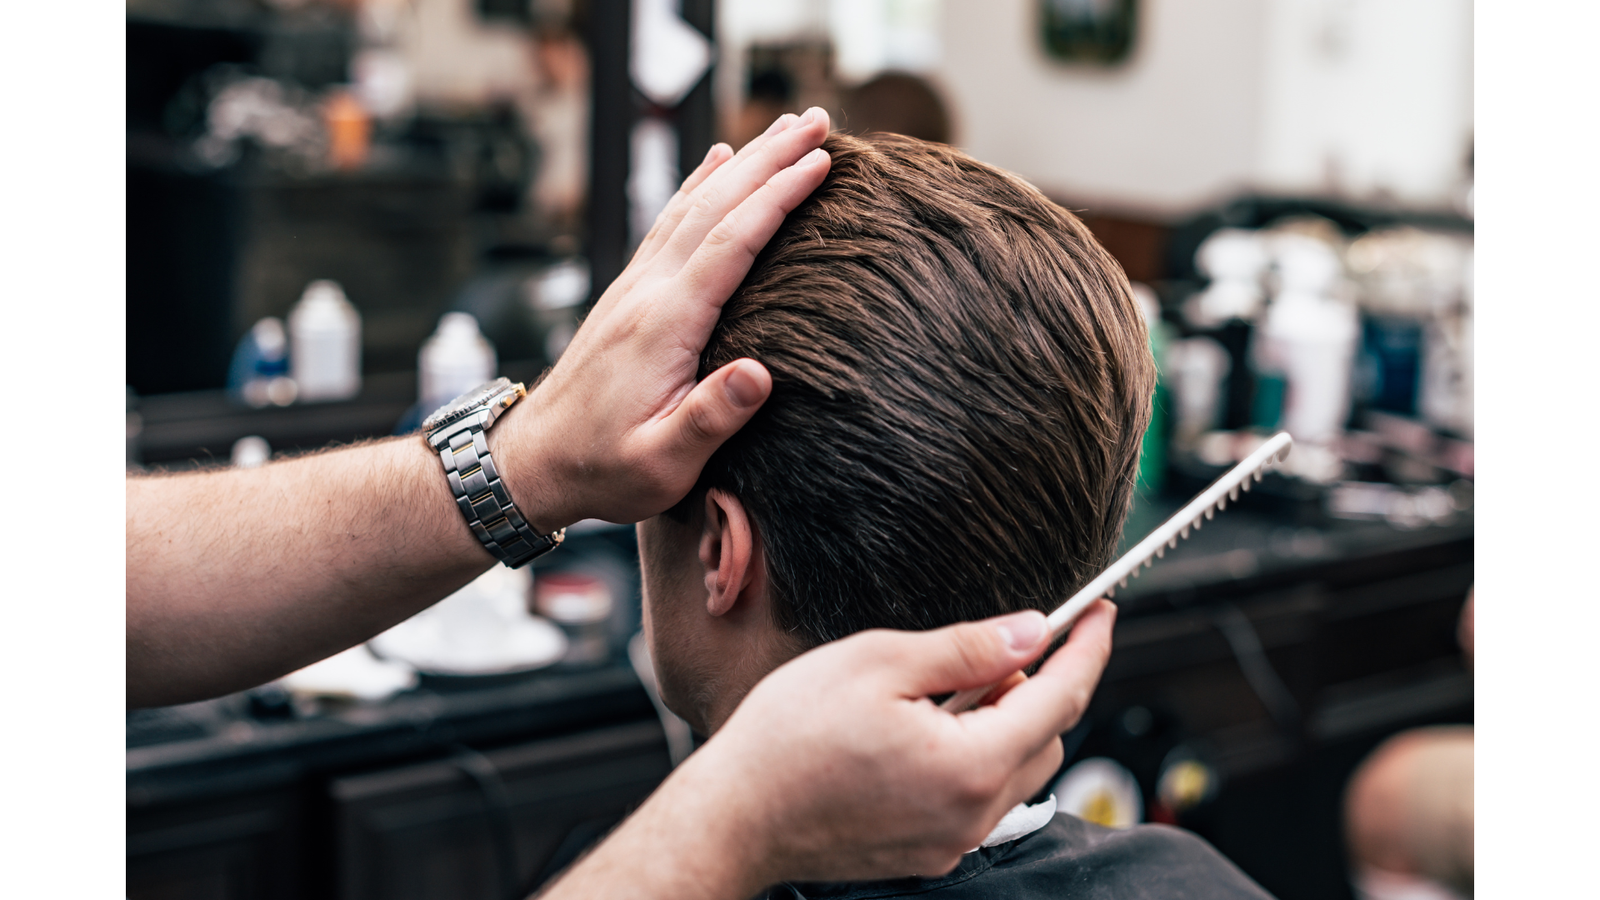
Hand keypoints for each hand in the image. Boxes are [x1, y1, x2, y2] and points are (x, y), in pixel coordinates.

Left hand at [501, 108, 833, 530]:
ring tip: (787, 128)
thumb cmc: (604, 469)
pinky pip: (670, 221)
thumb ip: (709, 419)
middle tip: (821, 120)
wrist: (534, 462)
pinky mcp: (629, 293)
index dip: (778, 198)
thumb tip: (759, 375)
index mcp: (664, 325)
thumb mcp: (662, 464)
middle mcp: (647, 291)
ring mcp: (634, 286)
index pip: (730, 243)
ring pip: (692, 204)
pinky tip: (717, 161)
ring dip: (742, 161)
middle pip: (715, 206)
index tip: (821, 163)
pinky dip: (699, 183)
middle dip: (770, 158)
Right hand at [539, 600, 1116, 897]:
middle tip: (1005, 642)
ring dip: (1008, 720)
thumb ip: (967, 648)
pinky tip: (930, 725)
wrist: (733, 818)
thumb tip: (1032, 632)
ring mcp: (952, 840)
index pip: (1062, 696)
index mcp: (970, 765)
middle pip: (1048, 737)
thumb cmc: (788, 739)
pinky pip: (979, 796)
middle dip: (1042, 683)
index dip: (1088, 646)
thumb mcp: (878, 663)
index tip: (1101, 611)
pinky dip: (977, 752)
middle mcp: (972, 813)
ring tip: (954, 683)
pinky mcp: (928, 851)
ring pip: (1016, 769)